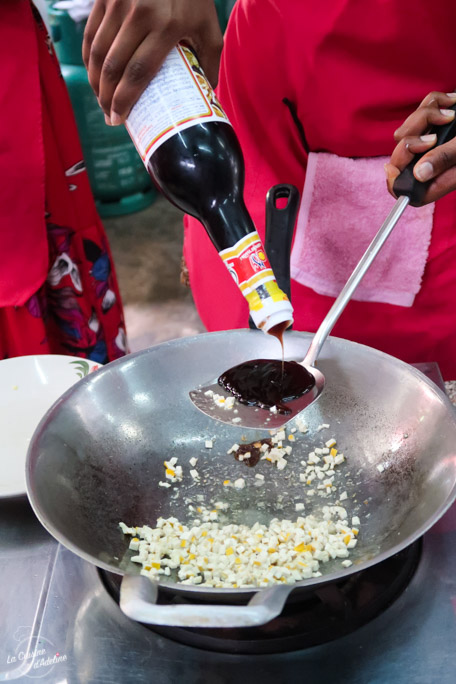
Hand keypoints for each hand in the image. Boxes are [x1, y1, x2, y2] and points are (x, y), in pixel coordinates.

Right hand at [83, 0, 222, 124]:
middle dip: (107, 97)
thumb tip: (206, 94)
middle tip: (110, 116)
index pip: (139, 72)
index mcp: (167, 26)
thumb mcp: (209, 26)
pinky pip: (91, 34)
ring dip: (95, 81)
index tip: (119, 119)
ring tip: (102, 100)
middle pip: (114, 67)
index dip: (125, 100)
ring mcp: (119, 3)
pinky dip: (90, 59)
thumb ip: (209, 60)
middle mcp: (140, 14)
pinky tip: (95, 75)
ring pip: (98, 52)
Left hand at [385, 91, 455, 203]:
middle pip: (401, 159)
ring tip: (450, 115)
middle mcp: (437, 161)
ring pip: (407, 131)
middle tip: (431, 138)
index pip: (409, 191)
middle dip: (409, 143)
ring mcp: (437, 139)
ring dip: (423, 117)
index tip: (393, 167)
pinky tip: (452, 104)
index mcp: (444, 177)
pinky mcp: (440, 120)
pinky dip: (434, 103)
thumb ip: (446, 158)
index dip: (396, 183)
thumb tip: (420, 173)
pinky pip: (423, 110)